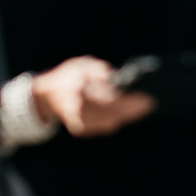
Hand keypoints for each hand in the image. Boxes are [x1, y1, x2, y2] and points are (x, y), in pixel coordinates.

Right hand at [32, 56, 154, 136]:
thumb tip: (115, 78)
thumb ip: (97, 71)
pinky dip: (118, 118)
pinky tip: (131, 112)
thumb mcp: (80, 66)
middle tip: (149, 103)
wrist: (45, 96)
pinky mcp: (83, 129)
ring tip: (144, 106)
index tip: (143, 98)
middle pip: (112, 115)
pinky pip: (106, 125)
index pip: (107, 102)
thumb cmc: (66, 77)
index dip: (126, 101)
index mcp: (76, 97)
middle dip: (132, 109)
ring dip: (128, 115)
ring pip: (111, 122)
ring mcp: (81, 125)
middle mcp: (78, 115)